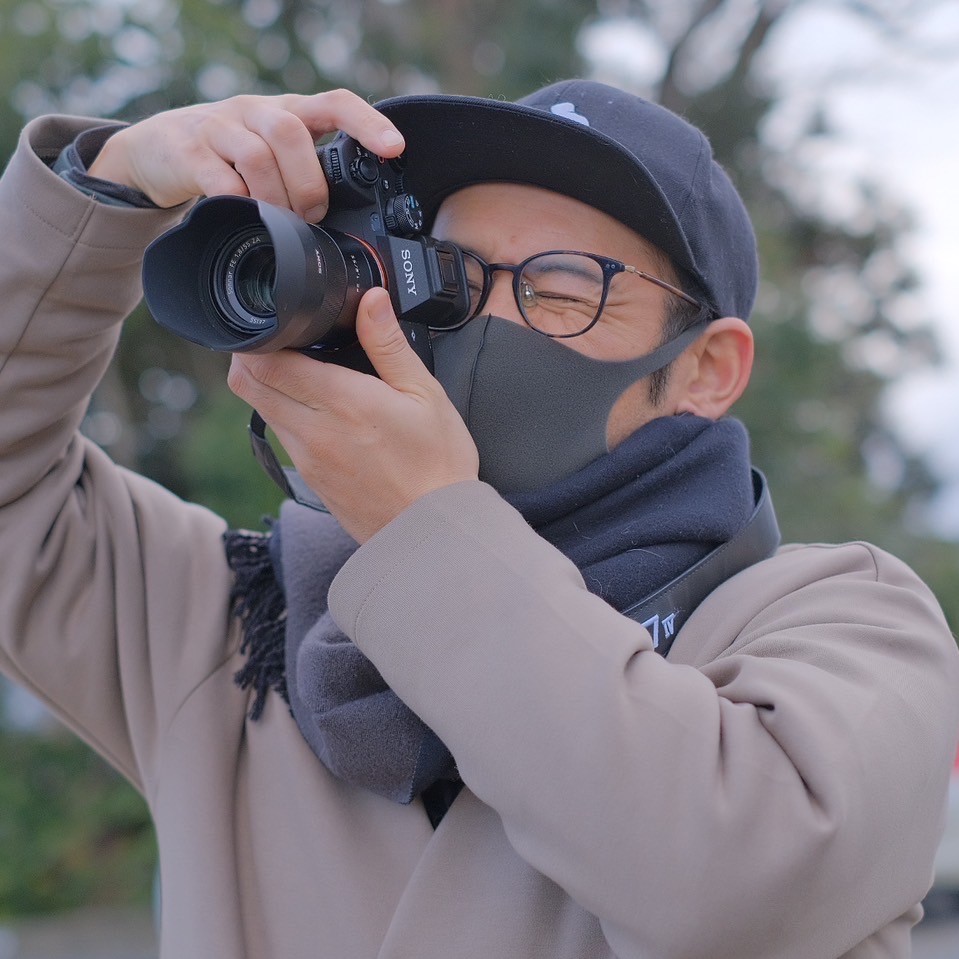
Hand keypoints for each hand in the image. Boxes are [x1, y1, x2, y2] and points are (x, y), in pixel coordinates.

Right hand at [88, 90, 404, 220]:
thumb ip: (308, 172)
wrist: (158, 151)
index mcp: (287, 113)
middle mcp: (255, 112)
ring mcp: (219, 128)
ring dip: (276, 197)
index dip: (367, 123)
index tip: (394, 148)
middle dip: (308, 183)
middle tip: (312, 216)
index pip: (334, 103)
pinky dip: (238, 203)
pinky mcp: (187, 152)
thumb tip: (353, 216)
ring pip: (257, 155)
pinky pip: (219, 179)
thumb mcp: (274, 155)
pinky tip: (245, 215)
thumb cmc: (230, 157)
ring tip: (281, 222)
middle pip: (291, 132)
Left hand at [226, 289, 479, 542]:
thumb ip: (388, 345)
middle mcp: (312, 430)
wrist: (431, 533)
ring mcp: (307, 458)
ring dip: (269, 386)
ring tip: (301, 372)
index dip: (258, 337)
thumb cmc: (437, 464)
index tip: (273, 323)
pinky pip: (284, 437)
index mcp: (340, 401)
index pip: (266, 362)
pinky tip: (319, 411)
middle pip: (248, 384)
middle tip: (276, 340)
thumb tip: (370, 300)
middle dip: (251, 357)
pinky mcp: (310, 479)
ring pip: (262, 410)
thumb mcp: (425, 395)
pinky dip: (287, 416)